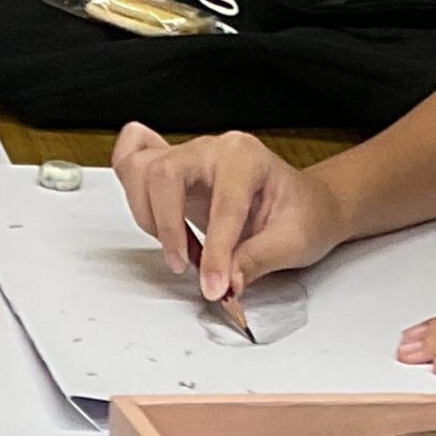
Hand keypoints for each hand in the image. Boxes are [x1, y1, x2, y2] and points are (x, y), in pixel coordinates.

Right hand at [112, 121, 344, 298]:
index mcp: (246, 158)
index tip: (214, 285)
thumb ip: (257, 261)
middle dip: (167, 227)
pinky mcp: (173, 173)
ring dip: (148, 218)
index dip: (216, 252)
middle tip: (184, 265)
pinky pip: (130, 165)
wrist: (305, 205)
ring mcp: (188, 157)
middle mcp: (212, 150)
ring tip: (179, 249)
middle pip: (164, 174)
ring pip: (140, 173)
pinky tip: (151, 215)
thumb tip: (225, 282)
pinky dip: (131, 191)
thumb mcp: (294, 242)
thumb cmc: (303, 214)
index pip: (221, 205)